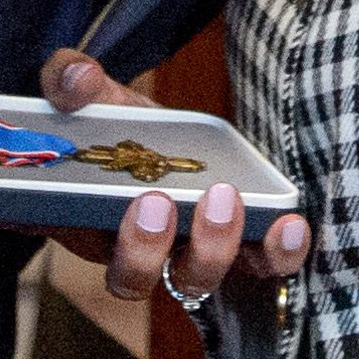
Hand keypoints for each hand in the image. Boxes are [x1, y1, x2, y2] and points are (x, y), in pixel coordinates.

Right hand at [35, 50, 312, 299]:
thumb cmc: (114, 125)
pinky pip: (262, 264)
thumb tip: (76, 80)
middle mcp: (143, 254)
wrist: (158, 133)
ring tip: (226, 199)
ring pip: (200, 278)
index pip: (100, 256)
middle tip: (165, 200)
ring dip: (216, 247)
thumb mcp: (92, 96)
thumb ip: (68, 81)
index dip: (126, 249)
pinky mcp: (241, 244)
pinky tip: (290, 224)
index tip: (142, 201)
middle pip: (143, 277)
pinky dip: (279, 251)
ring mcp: (191, 253)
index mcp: (95, 227)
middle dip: (155, 247)